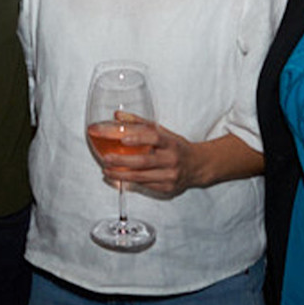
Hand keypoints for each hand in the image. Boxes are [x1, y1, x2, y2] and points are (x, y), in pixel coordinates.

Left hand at [95, 113, 261, 195]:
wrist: (198, 166)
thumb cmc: (176, 147)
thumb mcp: (162, 132)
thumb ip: (139, 123)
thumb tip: (116, 115)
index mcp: (171, 143)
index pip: (154, 138)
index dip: (138, 138)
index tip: (123, 139)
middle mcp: (171, 160)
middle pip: (145, 162)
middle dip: (122, 161)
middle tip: (106, 158)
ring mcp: (170, 176)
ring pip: (142, 177)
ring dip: (121, 174)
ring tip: (106, 170)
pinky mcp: (167, 189)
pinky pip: (144, 186)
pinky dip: (129, 182)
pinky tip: (117, 178)